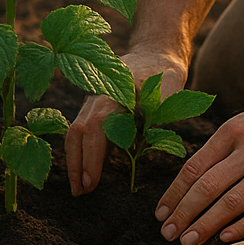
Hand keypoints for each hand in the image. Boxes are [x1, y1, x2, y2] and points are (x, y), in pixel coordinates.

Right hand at [65, 50, 187, 195]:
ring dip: (74, 160)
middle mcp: (96, 96)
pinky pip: (80, 129)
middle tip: (80, 192)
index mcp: (112, 92)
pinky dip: (78, 151)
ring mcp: (92, 100)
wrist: (156, 52)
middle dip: (76, 164)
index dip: (92, 157)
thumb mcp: (169, 90)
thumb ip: (160, 114)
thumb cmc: (164, 73)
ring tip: (78, 188)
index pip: (95, 129)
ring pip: (74, 131)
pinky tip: (82, 170)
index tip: (91, 182)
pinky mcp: (94, 106)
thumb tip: (151, 142)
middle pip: (77, 132)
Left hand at [154, 97, 243, 244]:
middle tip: (168, 233)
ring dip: (205, 225)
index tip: (162, 213)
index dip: (174, 193)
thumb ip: (220, 147)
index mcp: (232, 132)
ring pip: (230, 203)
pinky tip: (224, 238)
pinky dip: (240, 227)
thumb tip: (190, 179)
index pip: (194, 167)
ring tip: (188, 241)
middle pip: (206, 187)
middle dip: (183, 214)